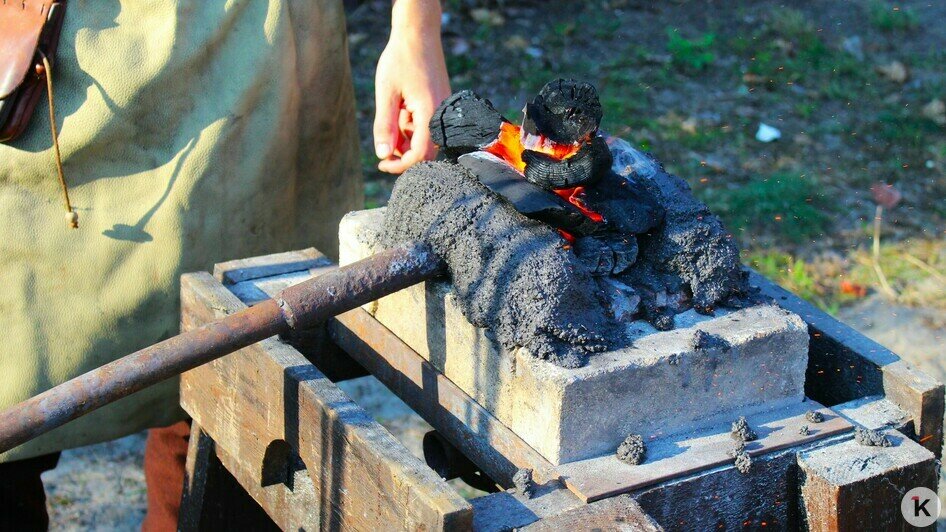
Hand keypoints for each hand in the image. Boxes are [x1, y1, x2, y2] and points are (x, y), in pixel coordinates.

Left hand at [373, 0, 450, 173]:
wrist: (418, 33)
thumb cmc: (400, 60)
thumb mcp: (386, 94)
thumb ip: (385, 126)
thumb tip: (383, 155)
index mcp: (430, 114)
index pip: (419, 155)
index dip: (400, 165)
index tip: (382, 164)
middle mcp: (442, 115)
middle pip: (425, 151)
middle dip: (403, 152)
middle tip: (384, 142)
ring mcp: (444, 110)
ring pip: (425, 138)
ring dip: (407, 136)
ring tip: (393, 113)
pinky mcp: (442, 105)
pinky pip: (429, 125)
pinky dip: (413, 125)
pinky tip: (402, 107)